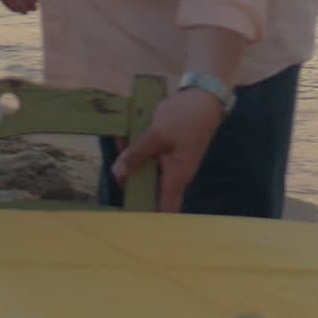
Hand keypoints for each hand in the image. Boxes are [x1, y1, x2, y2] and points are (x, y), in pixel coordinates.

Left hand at [112, 89, 224, 212]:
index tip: (126, 221)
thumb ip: (137, 154)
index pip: (164, 211)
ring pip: (149, 172)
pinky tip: (127, 137)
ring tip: (119, 145)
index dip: (147, 219)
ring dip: (133, 163)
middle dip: (131, 185)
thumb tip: (117, 175)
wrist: (205, 96)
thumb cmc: (185, 118)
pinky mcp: (170, 150)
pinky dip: (140, 151)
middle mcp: (176, 174)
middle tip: (113, 175)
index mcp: (176, 177)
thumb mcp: (156, 134)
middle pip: (151, 191)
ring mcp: (173, 162)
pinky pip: (152, 157)